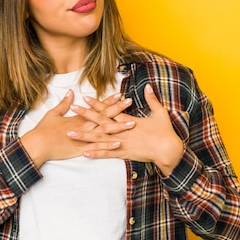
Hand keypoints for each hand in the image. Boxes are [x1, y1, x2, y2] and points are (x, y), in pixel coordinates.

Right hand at [19, 90, 134, 166]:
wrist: (37, 145)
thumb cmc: (43, 130)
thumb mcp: (53, 113)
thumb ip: (64, 103)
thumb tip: (71, 92)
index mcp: (77, 117)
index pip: (96, 108)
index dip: (108, 101)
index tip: (119, 95)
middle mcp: (83, 126)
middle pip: (103, 116)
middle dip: (118, 109)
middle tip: (130, 102)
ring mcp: (83, 138)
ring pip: (103, 131)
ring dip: (118, 127)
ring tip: (131, 123)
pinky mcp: (80, 149)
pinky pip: (96, 147)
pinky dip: (107, 145)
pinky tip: (118, 143)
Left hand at [68, 84, 183, 176]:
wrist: (168, 150)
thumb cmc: (165, 132)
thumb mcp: (160, 113)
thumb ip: (152, 99)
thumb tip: (148, 85)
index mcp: (129, 120)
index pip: (110, 111)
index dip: (97, 104)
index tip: (85, 98)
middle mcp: (122, 131)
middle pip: (101, 122)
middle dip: (85, 116)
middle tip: (73, 109)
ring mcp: (122, 143)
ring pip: (100, 139)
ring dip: (85, 136)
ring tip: (70, 133)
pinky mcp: (124, 154)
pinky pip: (107, 154)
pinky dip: (96, 153)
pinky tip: (84, 153)